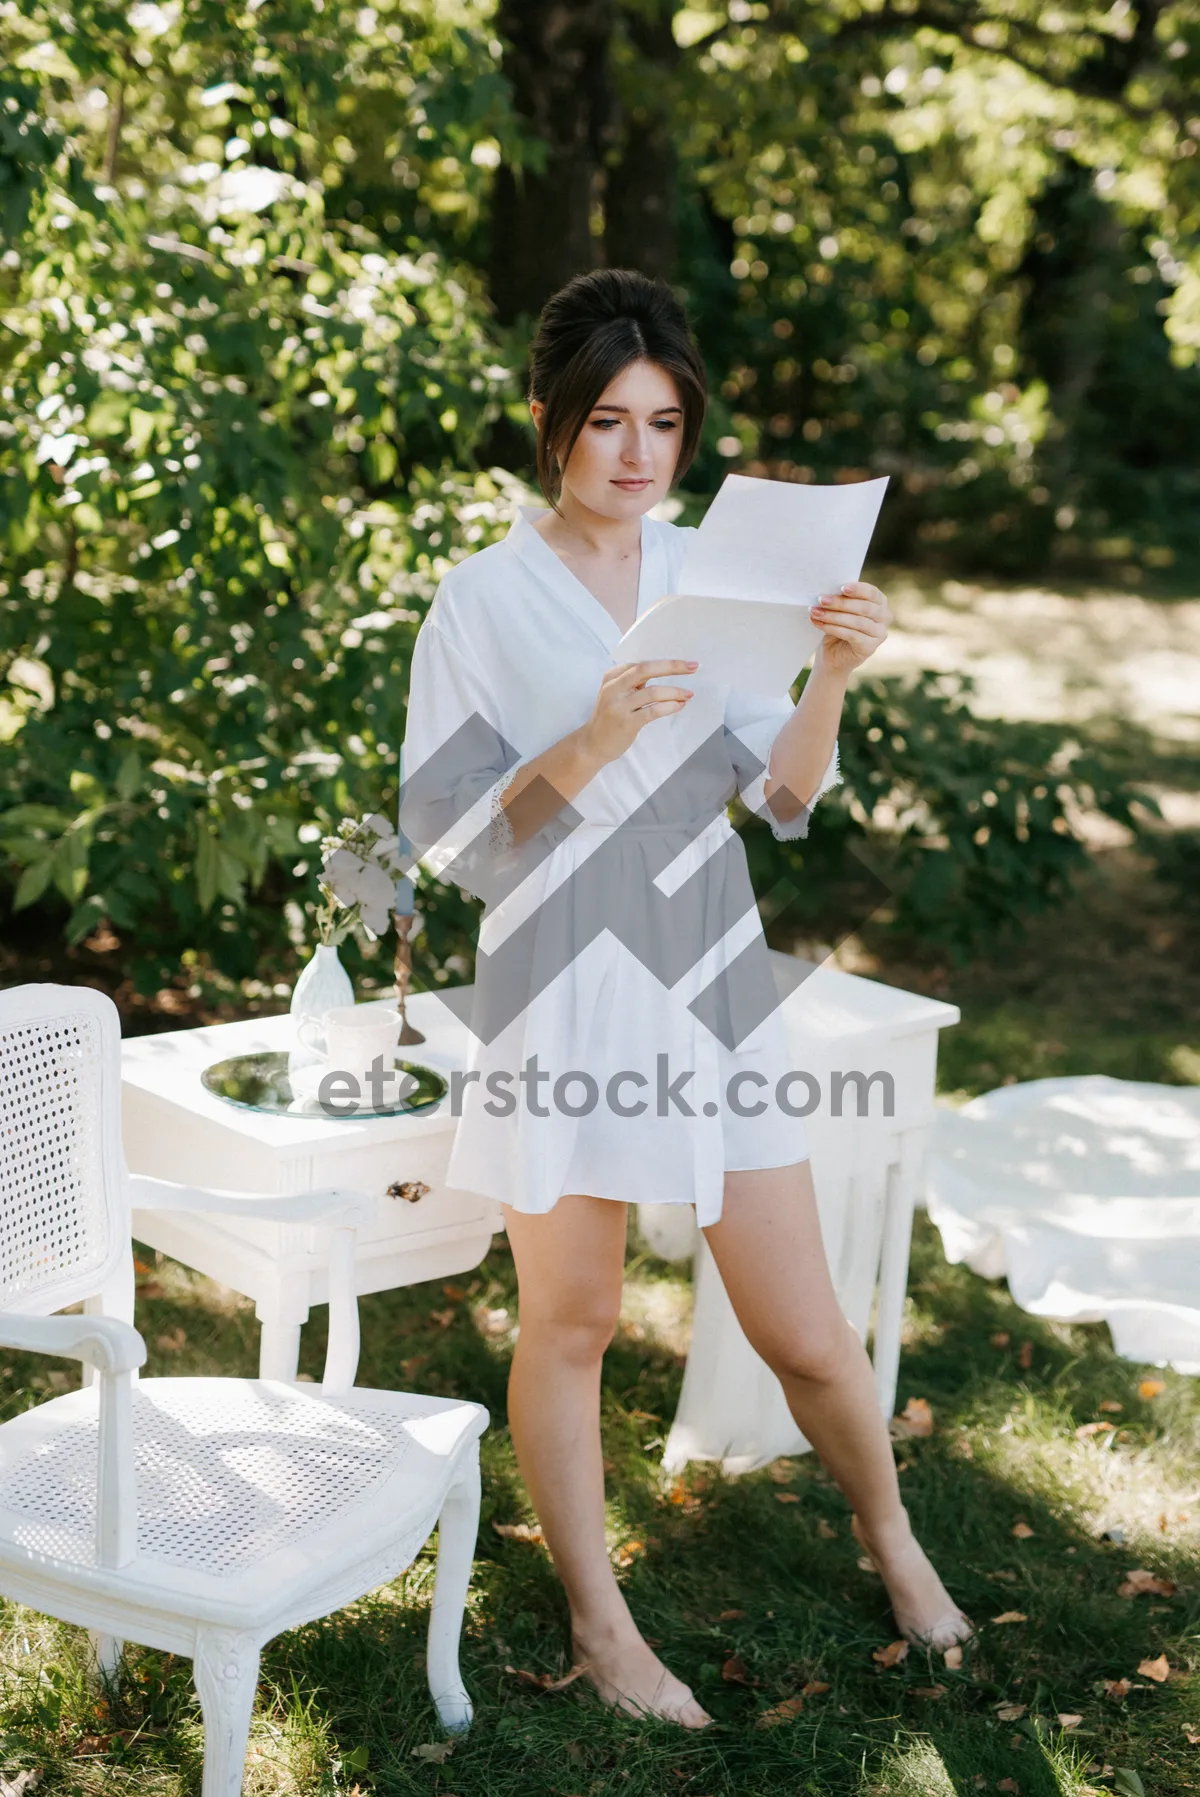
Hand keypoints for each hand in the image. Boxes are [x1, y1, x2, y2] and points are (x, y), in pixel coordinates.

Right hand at [581, 658, 697, 764]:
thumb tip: (665, 672)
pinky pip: (653, 711)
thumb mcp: (617, 694)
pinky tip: (679, 706)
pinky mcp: (627, 723)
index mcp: (612, 677)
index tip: (685, 663)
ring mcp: (619, 706)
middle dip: (672, 667)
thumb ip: (634, 683)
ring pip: (652, 692)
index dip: (665, 662)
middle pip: (645, 670)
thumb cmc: (609, 717)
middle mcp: (613, 688)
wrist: (592, 744)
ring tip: (688, 694)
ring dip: (674, 692)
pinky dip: (669, 706)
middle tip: (693, 667)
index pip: (641, 663)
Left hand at [811, 581, 889, 677]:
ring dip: (833, 616)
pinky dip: (834, 628)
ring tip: (815, 612)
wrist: (833, 655)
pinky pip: (851, 635)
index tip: (842, 588)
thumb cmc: (838, 626)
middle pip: (864, 607)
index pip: (872, 593)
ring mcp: (879, 634)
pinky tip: (820, 624)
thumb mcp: (840, 609)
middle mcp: (884, 617)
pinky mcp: (870, 647)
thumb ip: (840, 599)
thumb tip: (828, 592)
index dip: (858, 589)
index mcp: (880, 602)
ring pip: (857, 622)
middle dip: (840, 603)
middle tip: (821, 600)